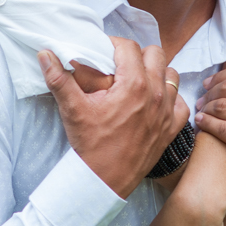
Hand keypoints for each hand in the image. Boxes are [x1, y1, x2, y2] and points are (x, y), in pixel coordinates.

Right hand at [39, 38, 188, 198]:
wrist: (104, 180)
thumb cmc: (90, 144)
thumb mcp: (72, 109)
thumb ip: (58, 78)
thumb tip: (45, 54)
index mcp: (133, 84)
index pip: (129, 47)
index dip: (115, 44)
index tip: (104, 51)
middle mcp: (155, 94)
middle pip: (155, 54)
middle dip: (137, 55)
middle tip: (120, 65)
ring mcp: (166, 111)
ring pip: (171, 75)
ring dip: (157, 73)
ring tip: (138, 81)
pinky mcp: (171, 129)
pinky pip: (180, 103)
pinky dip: (170, 99)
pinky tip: (155, 102)